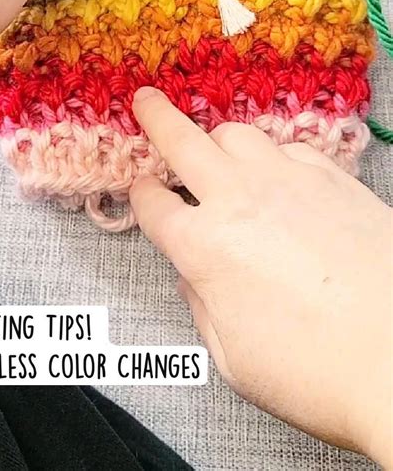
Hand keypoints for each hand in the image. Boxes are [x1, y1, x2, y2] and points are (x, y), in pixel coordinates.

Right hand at [130, 88, 392, 467]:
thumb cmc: (319, 373)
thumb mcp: (235, 360)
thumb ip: (203, 308)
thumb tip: (195, 279)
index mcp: (203, 248)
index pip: (153, 205)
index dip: (142, 195)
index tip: (143, 191)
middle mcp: (238, 200)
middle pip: (183, 142)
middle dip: (157, 117)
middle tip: (147, 101)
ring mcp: (287, 181)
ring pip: (237, 134)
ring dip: (218, 139)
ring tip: (219, 152)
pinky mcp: (331, 177)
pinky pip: (288, 147)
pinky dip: (272, 154)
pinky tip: (277, 174)